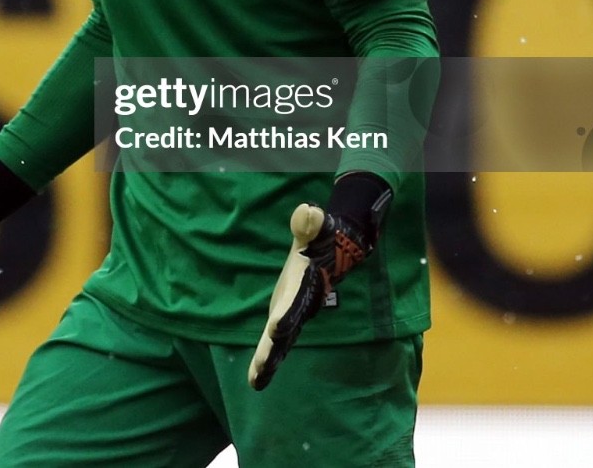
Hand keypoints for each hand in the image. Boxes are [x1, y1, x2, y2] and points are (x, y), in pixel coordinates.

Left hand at [248, 191, 387, 390]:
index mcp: (305, 287)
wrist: (338, 248)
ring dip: (269, 360)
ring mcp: (294, 313)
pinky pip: (277, 341)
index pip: (295, 304)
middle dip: (274, 350)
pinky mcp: (287, 316)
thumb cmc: (324, 237)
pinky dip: (267, 358)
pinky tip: (254, 379)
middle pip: (286, 331)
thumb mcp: (317, 228)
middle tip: (260, 370)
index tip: (274, 329)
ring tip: (255, 381)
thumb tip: (308, 211)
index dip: (286, 316)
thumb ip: (310, 224)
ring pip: (281, 342)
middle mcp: (301, 305)